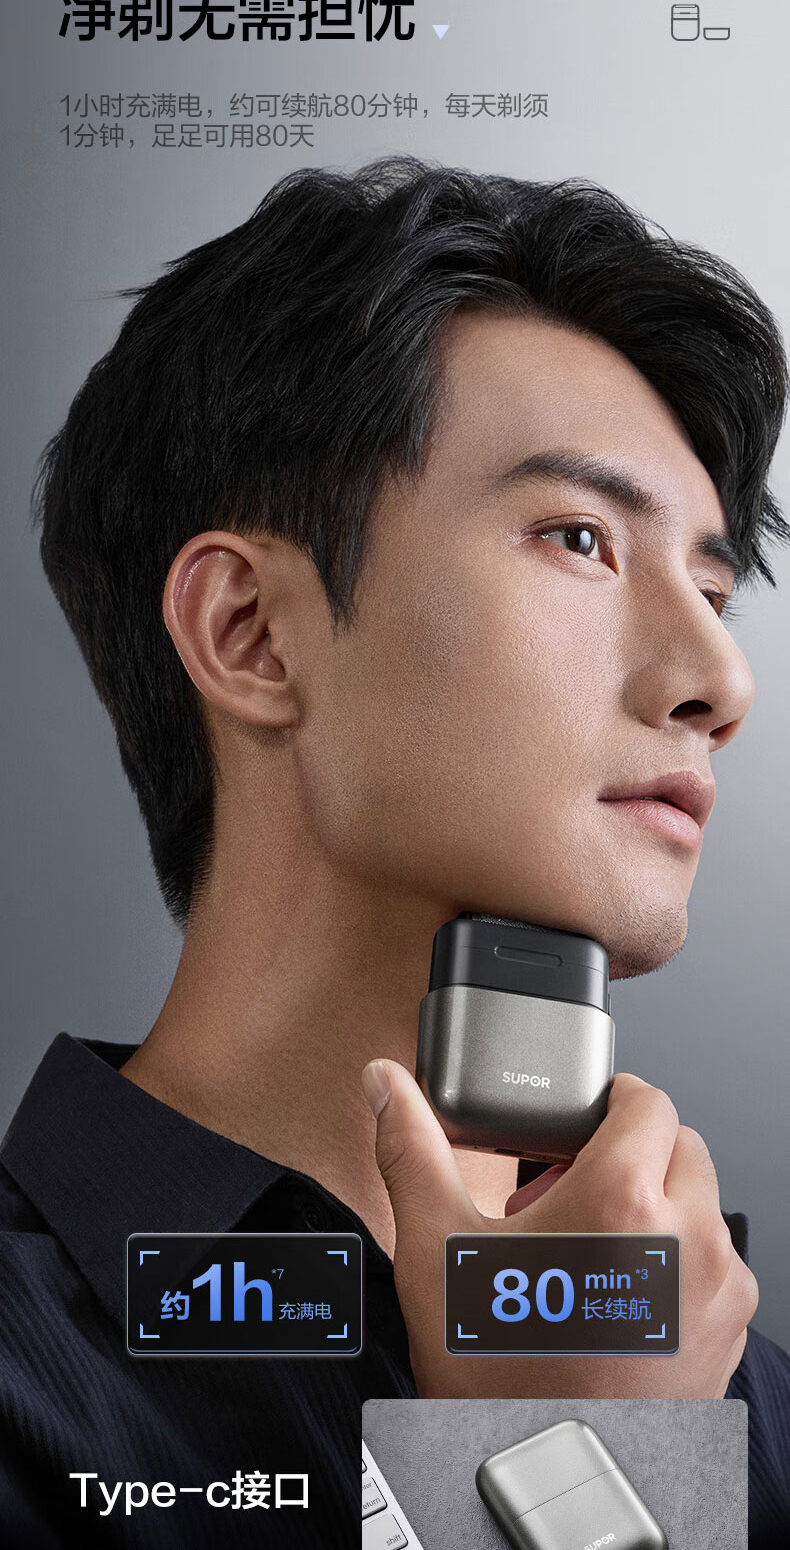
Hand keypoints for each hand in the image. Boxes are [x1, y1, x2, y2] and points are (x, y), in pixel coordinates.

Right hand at [361, 1061, 757, 1398]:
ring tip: (583, 1249)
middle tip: (565, 1194)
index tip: (576, 1125)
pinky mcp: (727, 1334)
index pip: (648, 1099)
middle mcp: (687, 1238)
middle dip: (626, 1155)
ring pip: (700, 1206)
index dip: (608, 1100)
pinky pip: (714, 1266)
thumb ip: (412, 1151)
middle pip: (679, 1147)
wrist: (544, 1481)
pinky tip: (611, 1294)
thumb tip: (385, 1085)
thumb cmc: (496, 1377)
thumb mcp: (436, 1252)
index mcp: (622, 1199)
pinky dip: (675, 1261)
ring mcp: (716, 1290)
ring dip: (655, 1206)